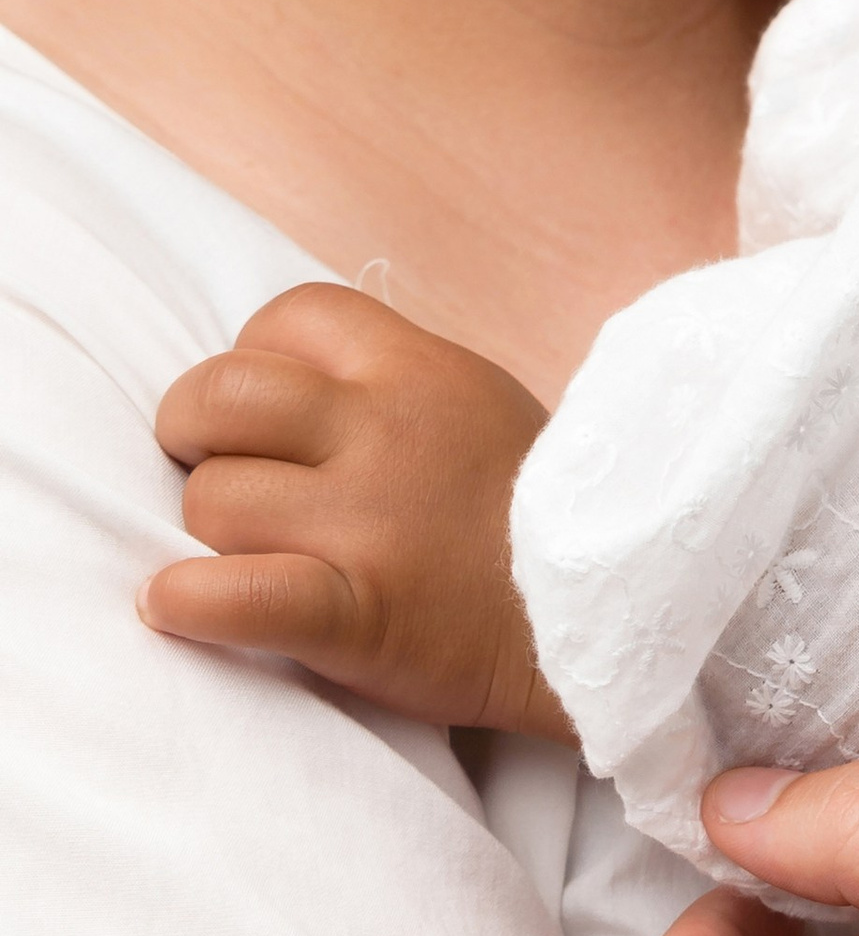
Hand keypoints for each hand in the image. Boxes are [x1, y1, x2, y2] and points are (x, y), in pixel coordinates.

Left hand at [144, 284, 572, 744]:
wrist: (602, 618)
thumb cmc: (532, 515)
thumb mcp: (475, 403)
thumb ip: (387, 384)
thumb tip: (283, 389)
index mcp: (417, 369)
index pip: (284, 317)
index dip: (250, 359)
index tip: (261, 414)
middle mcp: (386, 432)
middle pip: (220, 395)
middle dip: (189, 432)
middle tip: (213, 471)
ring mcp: (369, 523)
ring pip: (212, 500)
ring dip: (210, 532)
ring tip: (247, 552)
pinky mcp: (358, 614)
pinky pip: (236, 596)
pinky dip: (191, 602)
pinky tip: (178, 604)